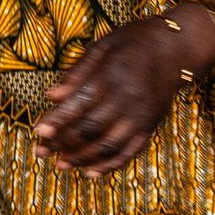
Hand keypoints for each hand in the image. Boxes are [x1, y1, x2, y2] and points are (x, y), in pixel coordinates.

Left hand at [29, 16, 205, 173]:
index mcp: (110, 77)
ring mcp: (139, 116)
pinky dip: (110, 166)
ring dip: (82, 158)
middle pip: (90, 129)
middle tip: (41, 151)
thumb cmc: (134, 42)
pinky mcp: (150, 126)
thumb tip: (51, 95)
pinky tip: (91, 173)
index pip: (79, 104)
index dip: (57, 120)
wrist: (176, 48)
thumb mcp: (103, 46)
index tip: (38, 131)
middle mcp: (125, 100)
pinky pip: (129, 152)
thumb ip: (78, 72)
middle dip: (63, 143)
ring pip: (107, 145)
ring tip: (61, 165)